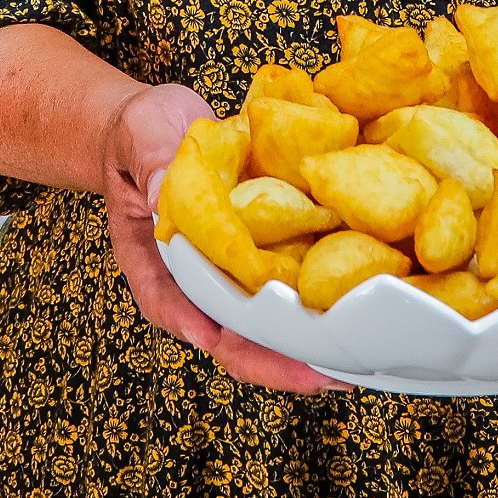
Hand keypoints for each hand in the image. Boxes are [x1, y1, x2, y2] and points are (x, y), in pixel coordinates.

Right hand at [101, 82, 343, 393]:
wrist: (165, 122)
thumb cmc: (141, 133)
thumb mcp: (139, 136)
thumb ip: (150, 162)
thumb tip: (164, 191)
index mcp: (156, 259)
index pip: (168, 303)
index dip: (193, 325)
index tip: (214, 339)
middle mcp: (197, 276)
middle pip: (230, 332)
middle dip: (273, 360)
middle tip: (320, 375)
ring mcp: (233, 269)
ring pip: (267, 320)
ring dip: (305, 343)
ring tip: (352, 362)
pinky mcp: (265, 249)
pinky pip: (292, 282)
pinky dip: (320, 299)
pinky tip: (357, 309)